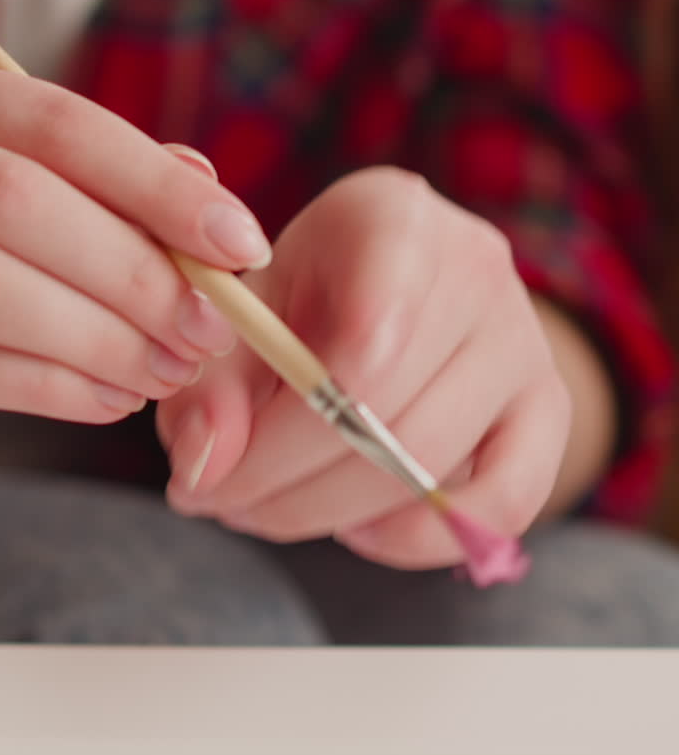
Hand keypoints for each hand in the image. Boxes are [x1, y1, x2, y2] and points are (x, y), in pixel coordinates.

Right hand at [0, 68, 270, 420]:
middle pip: (20, 201)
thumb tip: (207, 188)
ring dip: (100, 340)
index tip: (243, 245)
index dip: (159, 187)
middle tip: (211, 331)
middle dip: (134, 274)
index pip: (58, 126)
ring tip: (170, 371)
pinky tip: (115, 397)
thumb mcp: (35, 172)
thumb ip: (110, 175)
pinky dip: (54, 389)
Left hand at [158, 168, 570, 568]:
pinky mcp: (550, 407)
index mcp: (392, 217)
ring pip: (425, 464)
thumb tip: (204, 468)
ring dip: (326, 514)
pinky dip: (421, 538)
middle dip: (278, 483)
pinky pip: (505, 503)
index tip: (208, 467)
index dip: (282, 424)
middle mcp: (477, 266)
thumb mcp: (243, 320)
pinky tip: (360, 529)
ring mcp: (525, 338)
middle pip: (381, 410)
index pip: (362, 331)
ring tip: (263, 511)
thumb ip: (207, 388)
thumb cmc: (309, 299)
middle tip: (216, 504)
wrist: (399, 292)